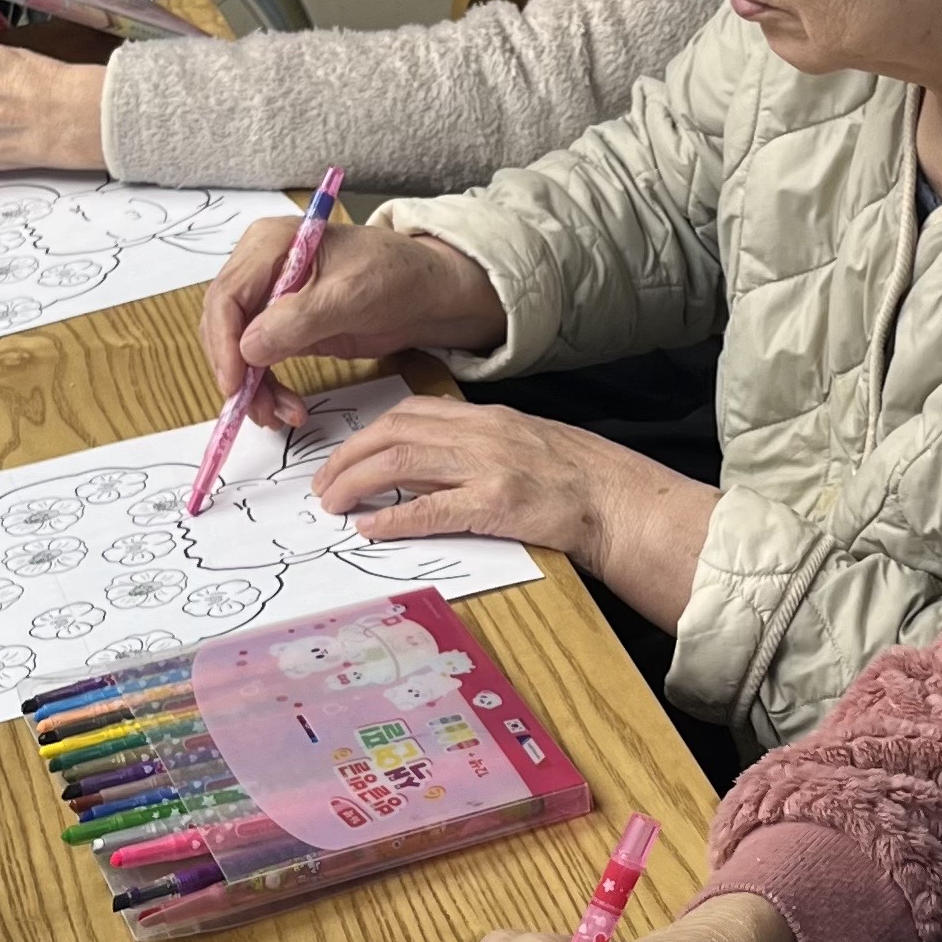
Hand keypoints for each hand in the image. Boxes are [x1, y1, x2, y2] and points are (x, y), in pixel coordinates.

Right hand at [200, 218, 507, 428]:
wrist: (428, 293)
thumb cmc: (396, 276)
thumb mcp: (351, 295)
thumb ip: (298, 319)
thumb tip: (248, 349)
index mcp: (269, 244)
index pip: (227, 295)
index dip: (224, 343)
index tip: (235, 384)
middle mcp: (260, 267)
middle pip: (225, 325)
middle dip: (237, 372)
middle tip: (259, 411)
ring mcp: (271, 298)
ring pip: (239, 349)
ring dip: (253, 387)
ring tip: (280, 416)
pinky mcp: (285, 327)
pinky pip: (260, 361)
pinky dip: (268, 387)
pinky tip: (286, 408)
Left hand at [311, 395, 679, 566]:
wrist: (618, 500)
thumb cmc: (576, 479)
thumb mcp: (521, 445)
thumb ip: (475, 447)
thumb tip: (424, 465)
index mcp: (485, 418)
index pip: (409, 413)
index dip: (366, 434)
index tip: (343, 456)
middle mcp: (480, 434)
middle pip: (393, 433)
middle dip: (347, 457)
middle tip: (323, 485)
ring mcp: (487, 467)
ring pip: (401, 463)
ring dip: (356, 482)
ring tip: (333, 504)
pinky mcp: (495, 504)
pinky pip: (430, 509)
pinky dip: (393, 517)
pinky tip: (369, 528)